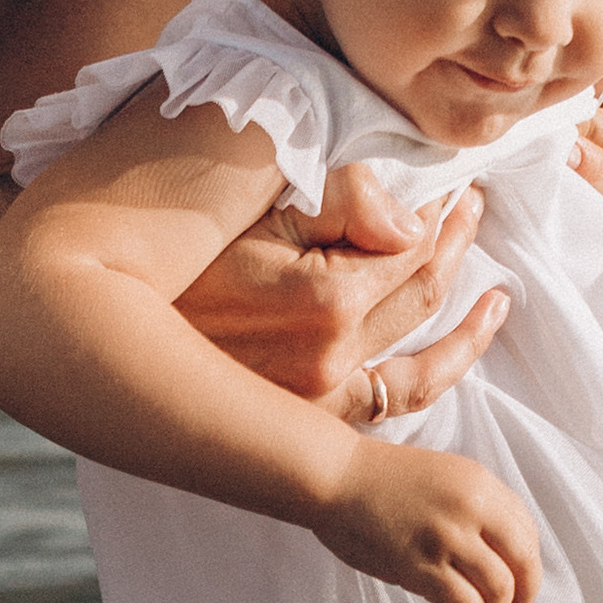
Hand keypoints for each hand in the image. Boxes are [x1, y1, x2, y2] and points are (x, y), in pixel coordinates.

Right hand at [180, 162, 502, 420]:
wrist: (106, 317)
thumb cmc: (178, 249)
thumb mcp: (254, 202)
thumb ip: (340, 196)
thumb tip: (411, 219)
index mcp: (325, 302)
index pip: (413, 245)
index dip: (440, 209)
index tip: (454, 182)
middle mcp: (330, 360)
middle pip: (422, 293)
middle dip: (455, 242)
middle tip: (472, 206)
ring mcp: (320, 400)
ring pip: (423, 356)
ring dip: (466, 315)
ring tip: (495, 287)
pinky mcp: (309, 420)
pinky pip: (395, 400)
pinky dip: (443, 368)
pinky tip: (469, 340)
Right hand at [310, 443, 541, 602]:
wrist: (335, 477)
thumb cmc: (384, 480)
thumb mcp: (446, 476)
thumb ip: (478, 507)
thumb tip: (507, 554)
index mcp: (480, 483)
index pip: (528, 532)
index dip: (529, 563)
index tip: (521, 578)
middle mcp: (470, 509)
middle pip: (522, 564)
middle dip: (523, 594)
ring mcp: (445, 539)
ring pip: (497, 590)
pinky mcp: (419, 567)